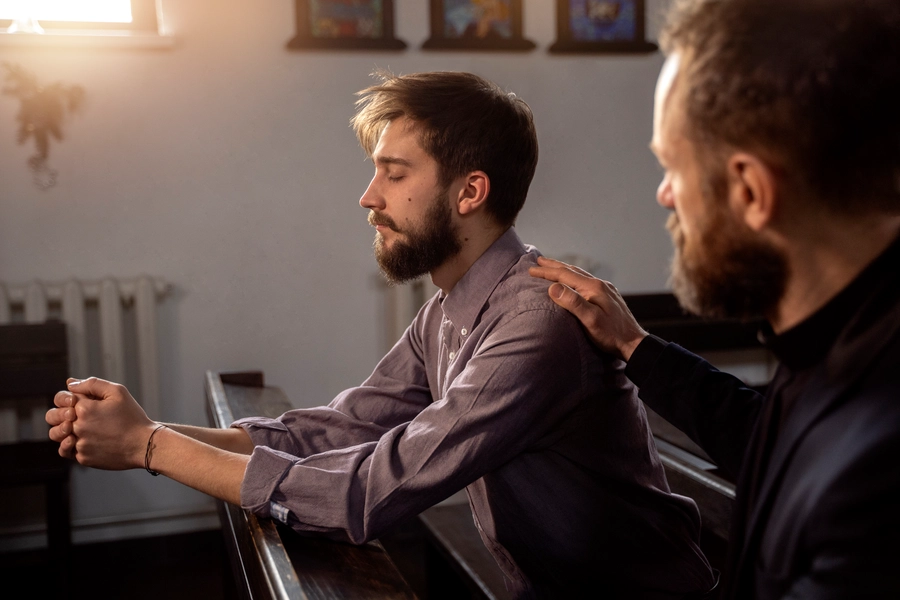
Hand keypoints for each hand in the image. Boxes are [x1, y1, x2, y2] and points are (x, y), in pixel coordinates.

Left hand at [54, 377, 155, 469]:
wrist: (144, 444)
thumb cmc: (132, 417)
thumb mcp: (118, 392)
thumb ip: (92, 384)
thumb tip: (70, 384)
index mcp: (83, 408)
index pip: (62, 398)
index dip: (71, 398)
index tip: (85, 401)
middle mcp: (77, 426)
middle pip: (53, 417)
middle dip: (62, 414)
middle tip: (76, 416)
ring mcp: (79, 444)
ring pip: (58, 436)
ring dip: (64, 431)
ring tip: (79, 430)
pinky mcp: (83, 458)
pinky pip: (70, 451)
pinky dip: (76, 446)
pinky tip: (89, 441)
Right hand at [529, 256, 647, 360]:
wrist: (634, 343)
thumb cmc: (611, 335)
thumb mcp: (590, 320)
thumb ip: (573, 302)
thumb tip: (553, 287)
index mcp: (593, 287)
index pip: (564, 275)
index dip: (546, 272)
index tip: (531, 270)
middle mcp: (599, 284)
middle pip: (572, 271)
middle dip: (553, 266)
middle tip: (538, 260)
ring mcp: (605, 289)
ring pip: (579, 275)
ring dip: (564, 270)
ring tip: (552, 266)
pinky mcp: (608, 296)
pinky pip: (586, 281)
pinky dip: (573, 277)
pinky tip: (573, 281)